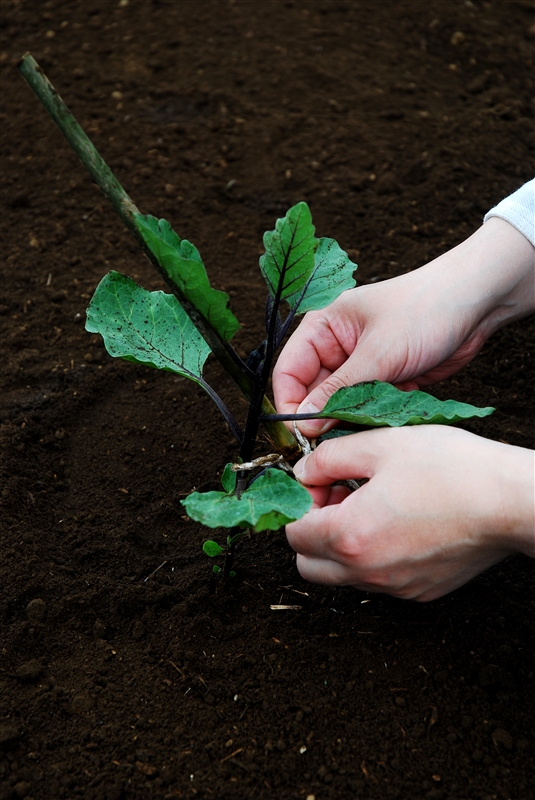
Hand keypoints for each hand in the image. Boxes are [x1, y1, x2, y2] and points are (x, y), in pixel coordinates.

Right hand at [273, 218, 534, 435]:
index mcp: (323, 326)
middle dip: (320, 417)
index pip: (289, 370)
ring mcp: (361, 365)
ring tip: (360, 432)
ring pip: (340, 404)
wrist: (477, 304)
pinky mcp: (384, 380)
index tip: (300, 432)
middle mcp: (337, 346)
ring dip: (348, 420)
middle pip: (312, 391)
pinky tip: (381, 424)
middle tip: (329, 442)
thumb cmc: (424, 310)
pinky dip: (371, 419)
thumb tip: (305, 424)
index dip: (290, 403)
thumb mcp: (377, 353)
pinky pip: (366, 408)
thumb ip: (338, 392)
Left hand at [286, 426, 533, 600]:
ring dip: (341, 546)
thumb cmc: (451, 469)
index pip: (293, 534)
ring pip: (342, 577)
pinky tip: (398, 524)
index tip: (319, 484)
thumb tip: (304, 472)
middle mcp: (367, 572)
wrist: (509, 500)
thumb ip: (327, 458)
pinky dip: (373, 558)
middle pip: (308, 565)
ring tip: (371, 507)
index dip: (300, 504)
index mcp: (350, 535)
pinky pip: (378, 581)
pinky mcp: (420, 592)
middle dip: (312, 532)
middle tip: (338, 498)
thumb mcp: (379, 445)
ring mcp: (395, 587)